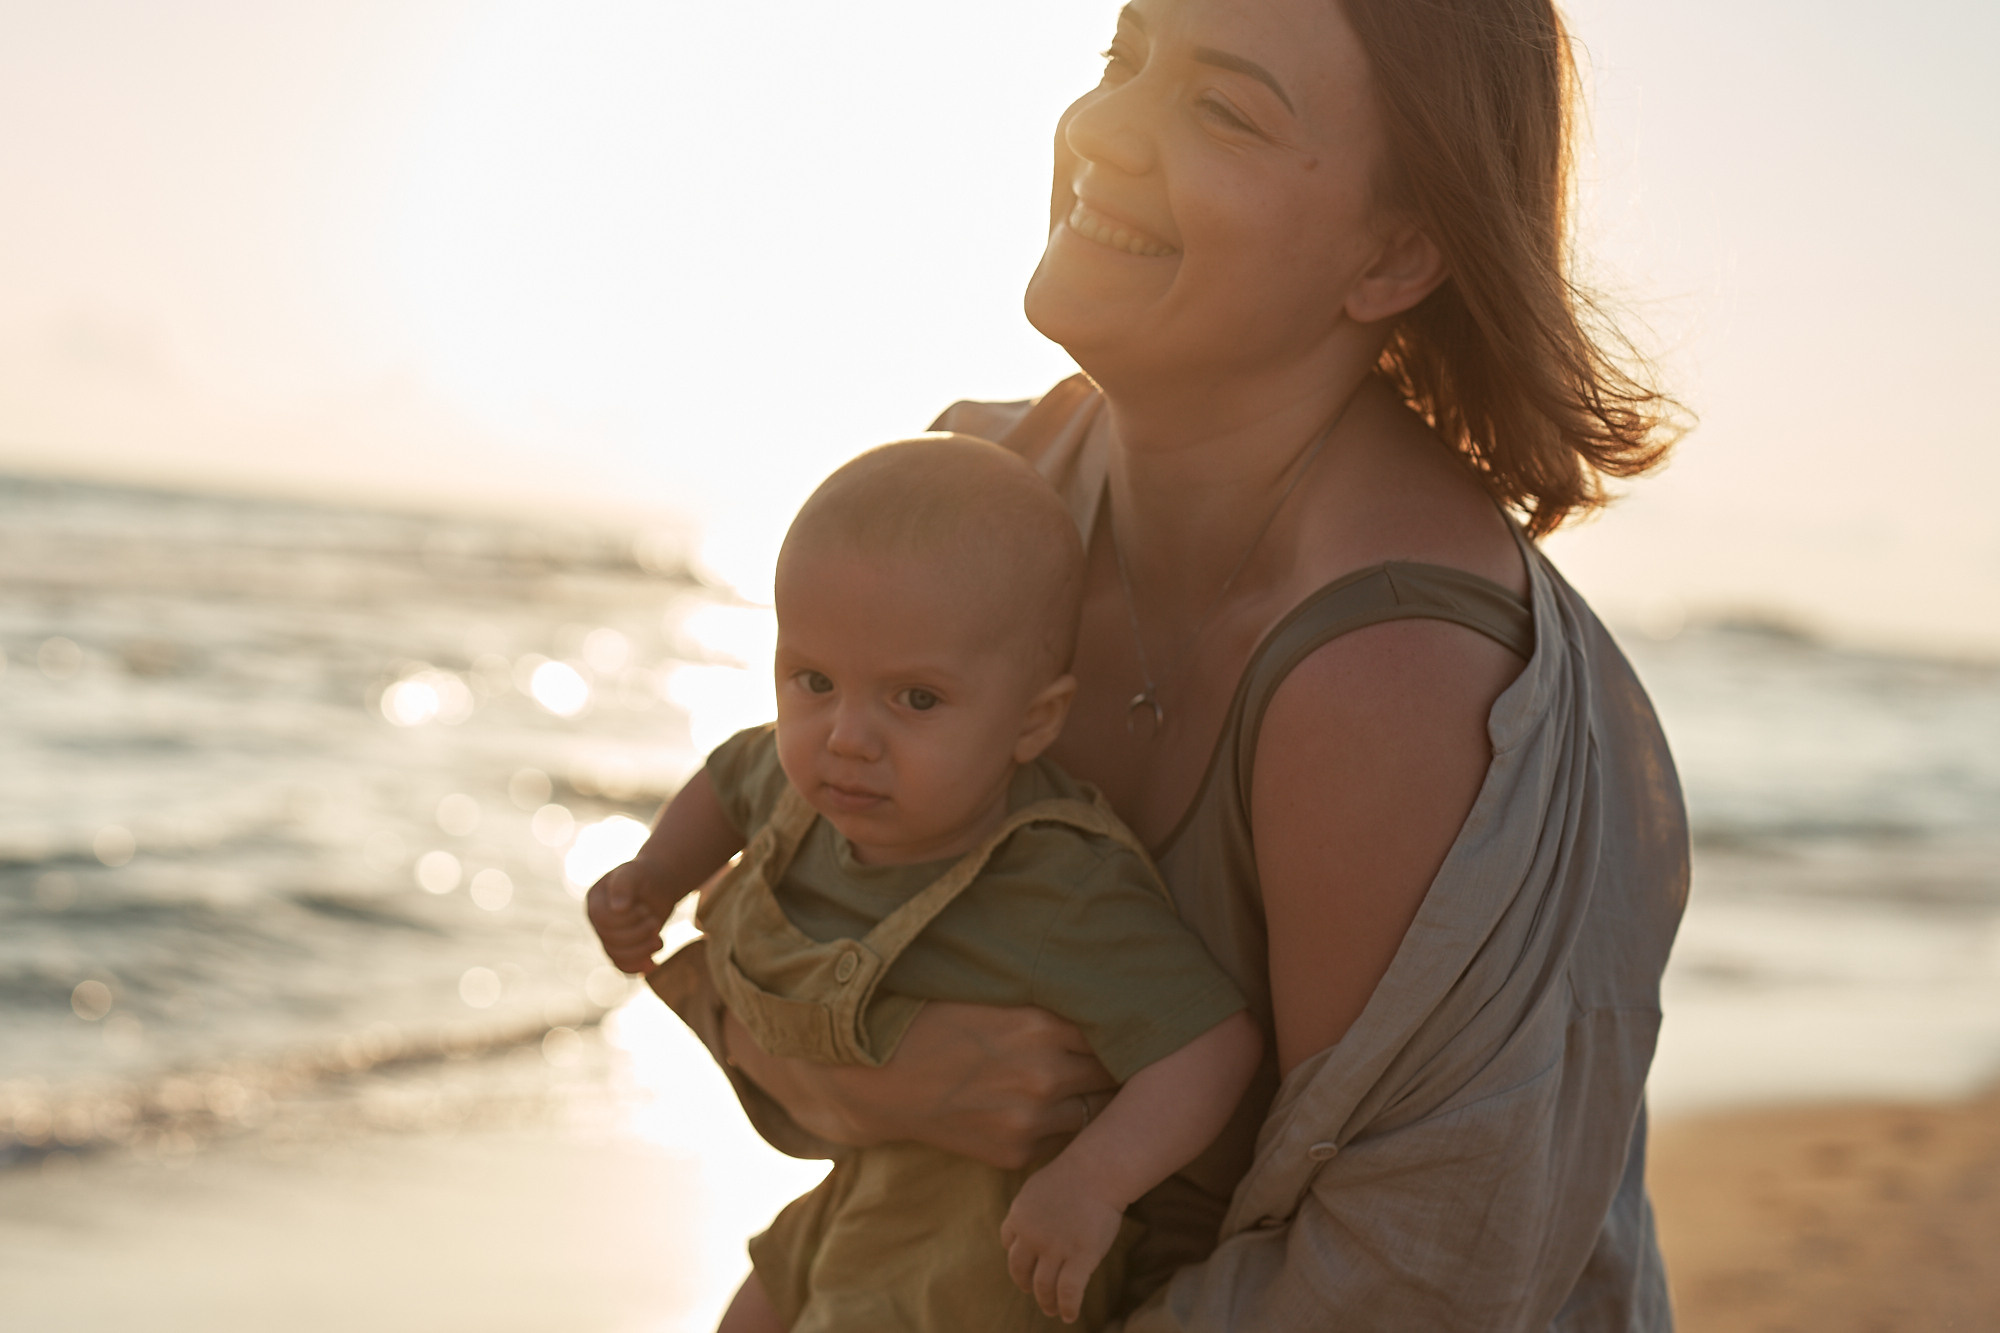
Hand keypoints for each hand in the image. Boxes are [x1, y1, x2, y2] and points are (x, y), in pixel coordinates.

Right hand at [585, 859, 673, 972]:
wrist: (659, 884)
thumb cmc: (645, 875)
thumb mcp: (634, 873)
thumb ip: (624, 887)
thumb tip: (618, 908)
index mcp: (595, 901)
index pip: (603, 920)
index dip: (626, 920)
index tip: (645, 909)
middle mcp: (597, 921)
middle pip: (610, 939)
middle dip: (637, 934)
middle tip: (656, 922)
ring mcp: (609, 936)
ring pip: (617, 956)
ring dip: (641, 951)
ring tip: (659, 941)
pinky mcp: (623, 947)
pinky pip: (623, 965)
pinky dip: (638, 967)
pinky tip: (654, 964)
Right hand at [722, 1002, 1115, 1167]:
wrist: (875, 1076)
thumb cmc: (932, 1018)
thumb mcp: (992, 992)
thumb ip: (1045, 999)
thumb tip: (1102, 988)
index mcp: (1041, 1023)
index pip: (1112, 1029)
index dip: (1119, 1026)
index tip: (1126, 1021)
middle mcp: (1044, 1072)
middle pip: (1110, 1071)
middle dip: (1110, 1062)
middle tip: (1115, 1053)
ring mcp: (1031, 1117)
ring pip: (1091, 1110)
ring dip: (1087, 1097)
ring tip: (1074, 1080)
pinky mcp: (1014, 1151)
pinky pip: (1057, 1138)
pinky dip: (1052, 1124)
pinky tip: (1031, 1105)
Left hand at [1001, 1156, 1124, 1323]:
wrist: (1098, 1170)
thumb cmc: (1076, 1173)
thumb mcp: (1039, 1186)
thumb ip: (1032, 1206)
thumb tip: (1031, 1218)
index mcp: (1019, 1215)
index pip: (1008, 1241)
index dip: (1016, 1255)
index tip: (1024, 1264)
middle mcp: (1031, 1236)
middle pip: (1020, 1269)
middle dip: (1025, 1283)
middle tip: (1032, 1291)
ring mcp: (1054, 1249)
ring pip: (1043, 1286)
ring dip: (1046, 1302)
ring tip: (1051, 1310)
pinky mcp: (1080, 1258)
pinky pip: (1068, 1293)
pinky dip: (1067, 1308)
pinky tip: (1069, 1316)